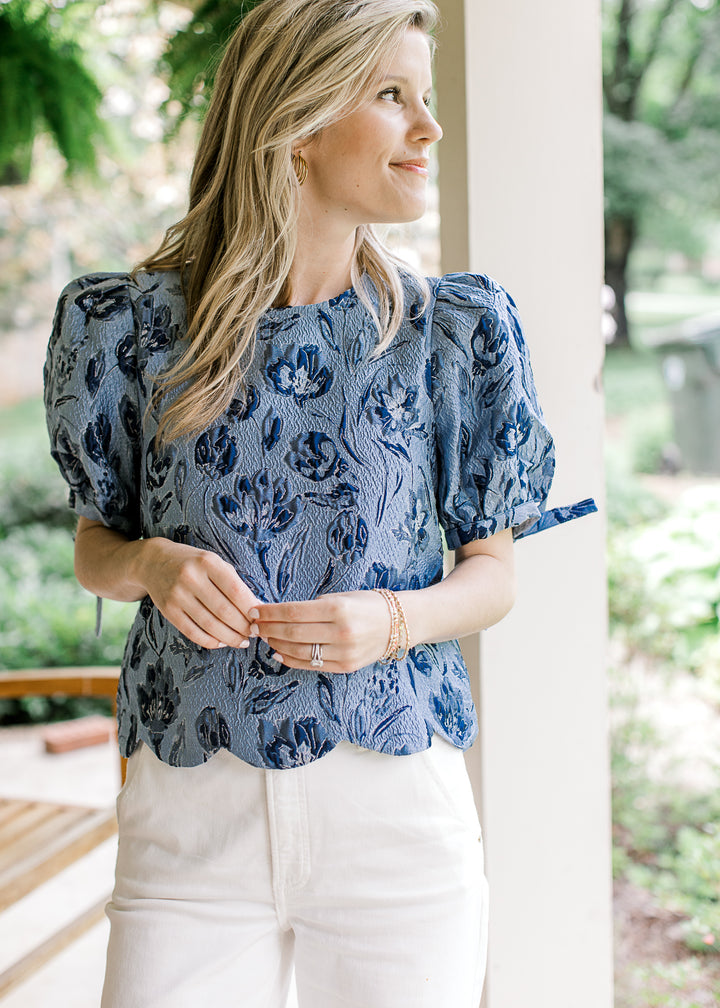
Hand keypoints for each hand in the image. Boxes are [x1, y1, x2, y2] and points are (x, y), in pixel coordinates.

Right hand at [136, 538, 260, 649]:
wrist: (153, 561)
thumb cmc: (193, 563)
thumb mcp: (214, 563)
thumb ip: (234, 583)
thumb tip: (257, 607)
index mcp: (207, 563)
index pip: (235, 590)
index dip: (250, 608)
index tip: (260, 619)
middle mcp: (190, 578)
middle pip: (223, 610)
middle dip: (243, 627)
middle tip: (254, 633)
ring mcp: (177, 595)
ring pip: (209, 625)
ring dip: (230, 637)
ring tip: (242, 641)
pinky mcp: (168, 610)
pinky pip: (192, 632)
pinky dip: (210, 641)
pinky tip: (222, 642)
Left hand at [251, 590, 391, 673]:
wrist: (399, 623)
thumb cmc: (367, 604)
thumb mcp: (341, 596)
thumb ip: (313, 607)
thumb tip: (279, 614)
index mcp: (338, 609)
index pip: (293, 612)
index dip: (270, 613)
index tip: (254, 611)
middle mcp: (341, 632)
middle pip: (293, 632)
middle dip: (268, 629)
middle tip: (253, 625)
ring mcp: (344, 653)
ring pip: (299, 651)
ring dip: (276, 644)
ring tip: (264, 637)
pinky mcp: (345, 667)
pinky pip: (311, 665)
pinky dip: (290, 659)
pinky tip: (278, 652)